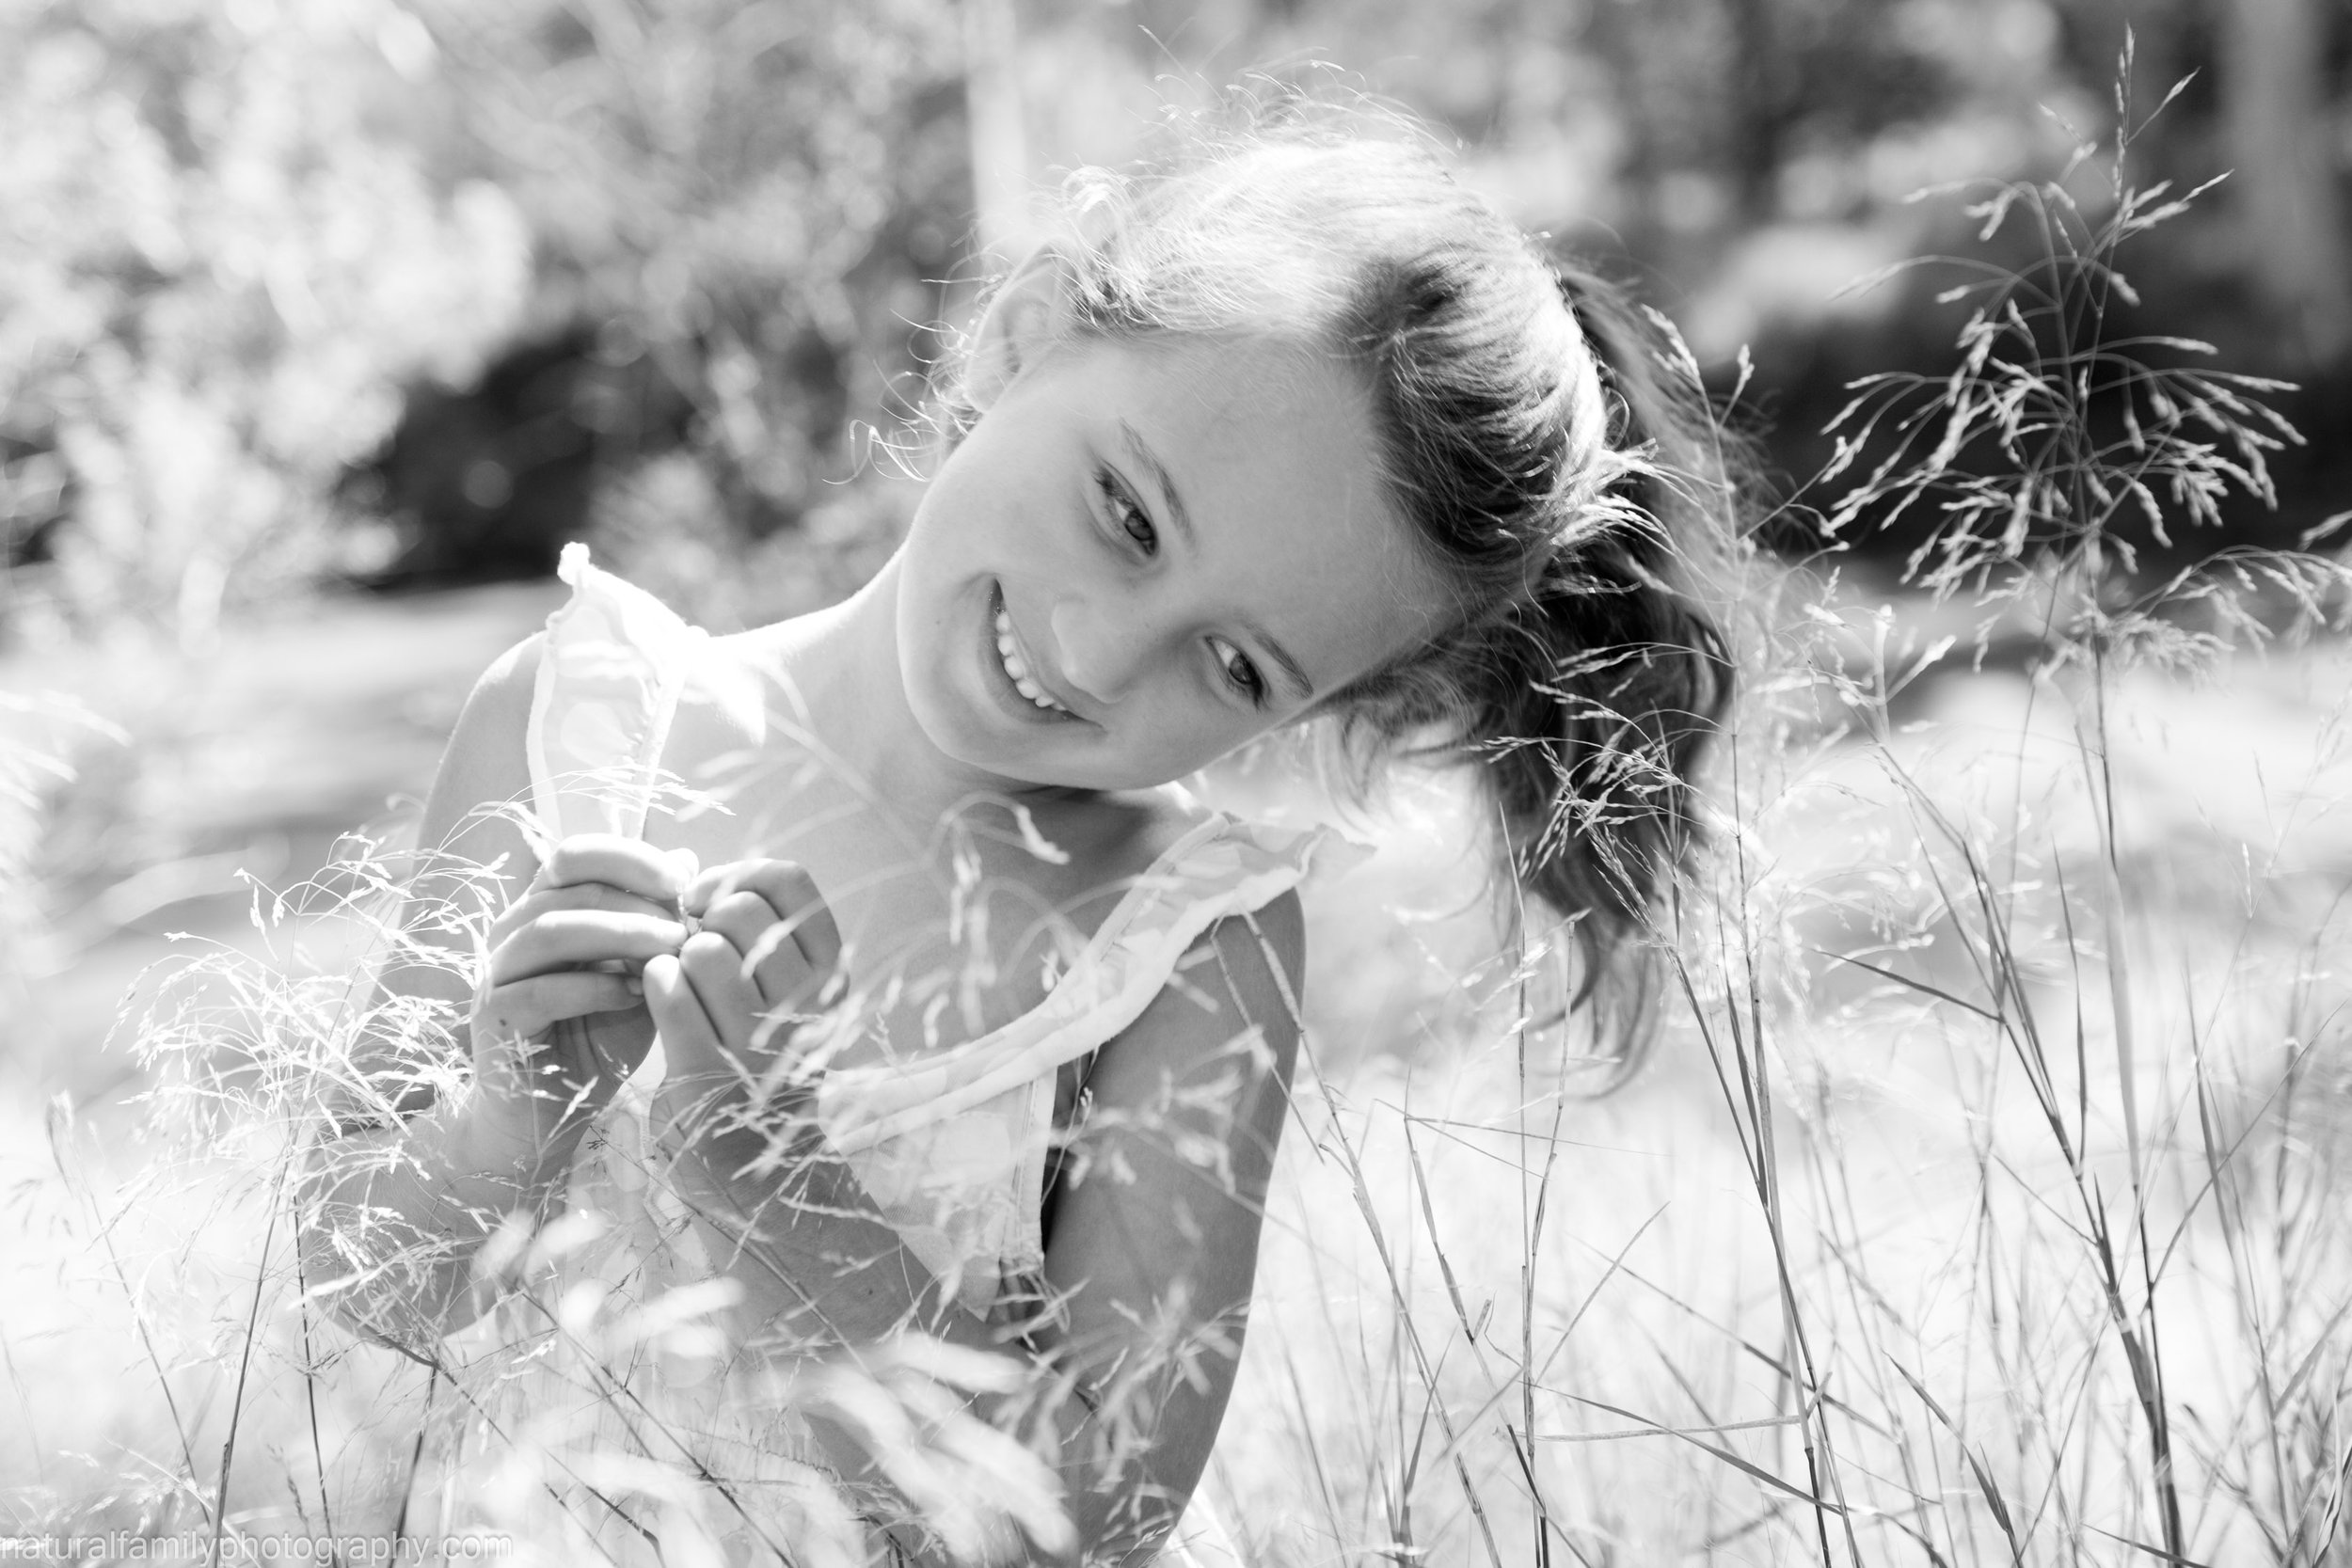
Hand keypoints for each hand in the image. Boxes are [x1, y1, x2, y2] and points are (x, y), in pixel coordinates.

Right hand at [466, 834, 694, 1169]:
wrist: (550, 1111)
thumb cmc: (599, 1035)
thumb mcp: (641, 974)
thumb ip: (657, 922)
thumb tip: (685, 860)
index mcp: (544, 908)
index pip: (576, 855)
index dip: (629, 858)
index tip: (682, 881)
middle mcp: (512, 931)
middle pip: (568, 886)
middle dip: (635, 899)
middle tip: (684, 925)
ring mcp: (497, 973)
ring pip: (551, 930)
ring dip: (618, 933)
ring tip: (669, 949)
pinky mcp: (494, 1019)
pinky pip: (540, 990)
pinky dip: (592, 987)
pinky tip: (632, 995)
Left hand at [644, 859, 842, 1158]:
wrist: (756, 1165)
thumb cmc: (761, 1062)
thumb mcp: (786, 996)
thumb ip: (755, 932)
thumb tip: (690, 866)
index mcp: (833, 975)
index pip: (791, 882)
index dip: (740, 874)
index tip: (709, 898)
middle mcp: (808, 1004)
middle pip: (739, 910)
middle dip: (700, 921)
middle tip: (692, 951)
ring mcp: (760, 1039)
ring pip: (700, 949)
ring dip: (675, 958)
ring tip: (679, 983)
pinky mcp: (709, 1070)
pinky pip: (667, 989)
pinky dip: (655, 985)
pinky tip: (662, 998)